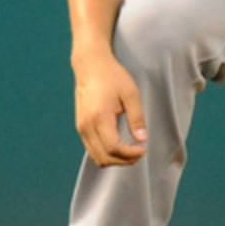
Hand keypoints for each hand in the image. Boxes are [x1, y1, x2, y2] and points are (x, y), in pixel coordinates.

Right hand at [71, 52, 147, 166]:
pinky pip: (92, 149)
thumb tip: (142, 140)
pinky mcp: (80, 126)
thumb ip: (137, 118)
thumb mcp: (131, 93)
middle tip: (140, 152)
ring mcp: (81, 127)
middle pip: (104, 157)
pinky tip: (121, 145)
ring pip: (96, 157)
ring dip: (115, 160)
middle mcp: (86, 126)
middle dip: (124, 160)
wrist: (90, 65)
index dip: (130, 154)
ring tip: (132, 151)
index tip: (144, 149)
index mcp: (99, 117)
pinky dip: (107, 153)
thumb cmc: (113, 76)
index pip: (113, 147)